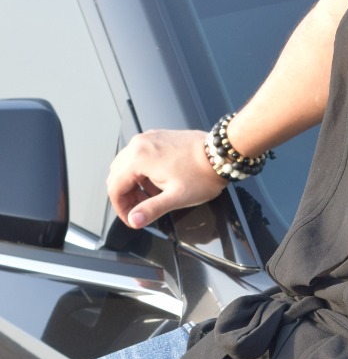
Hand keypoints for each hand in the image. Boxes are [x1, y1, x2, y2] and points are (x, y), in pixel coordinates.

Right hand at [107, 129, 224, 229]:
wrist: (221, 153)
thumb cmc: (203, 174)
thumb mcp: (176, 197)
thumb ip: (151, 209)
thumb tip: (134, 220)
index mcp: (139, 157)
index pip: (115, 187)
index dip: (121, 208)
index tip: (131, 219)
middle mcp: (139, 144)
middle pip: (118, 175)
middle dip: (126, 197)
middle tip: (140, 211)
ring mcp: (149, 139)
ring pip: (127, 166)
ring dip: (134, 185)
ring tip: (151, 199)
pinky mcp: (158, 138)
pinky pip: (139, 156)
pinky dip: (142, 172)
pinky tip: (157, 184)